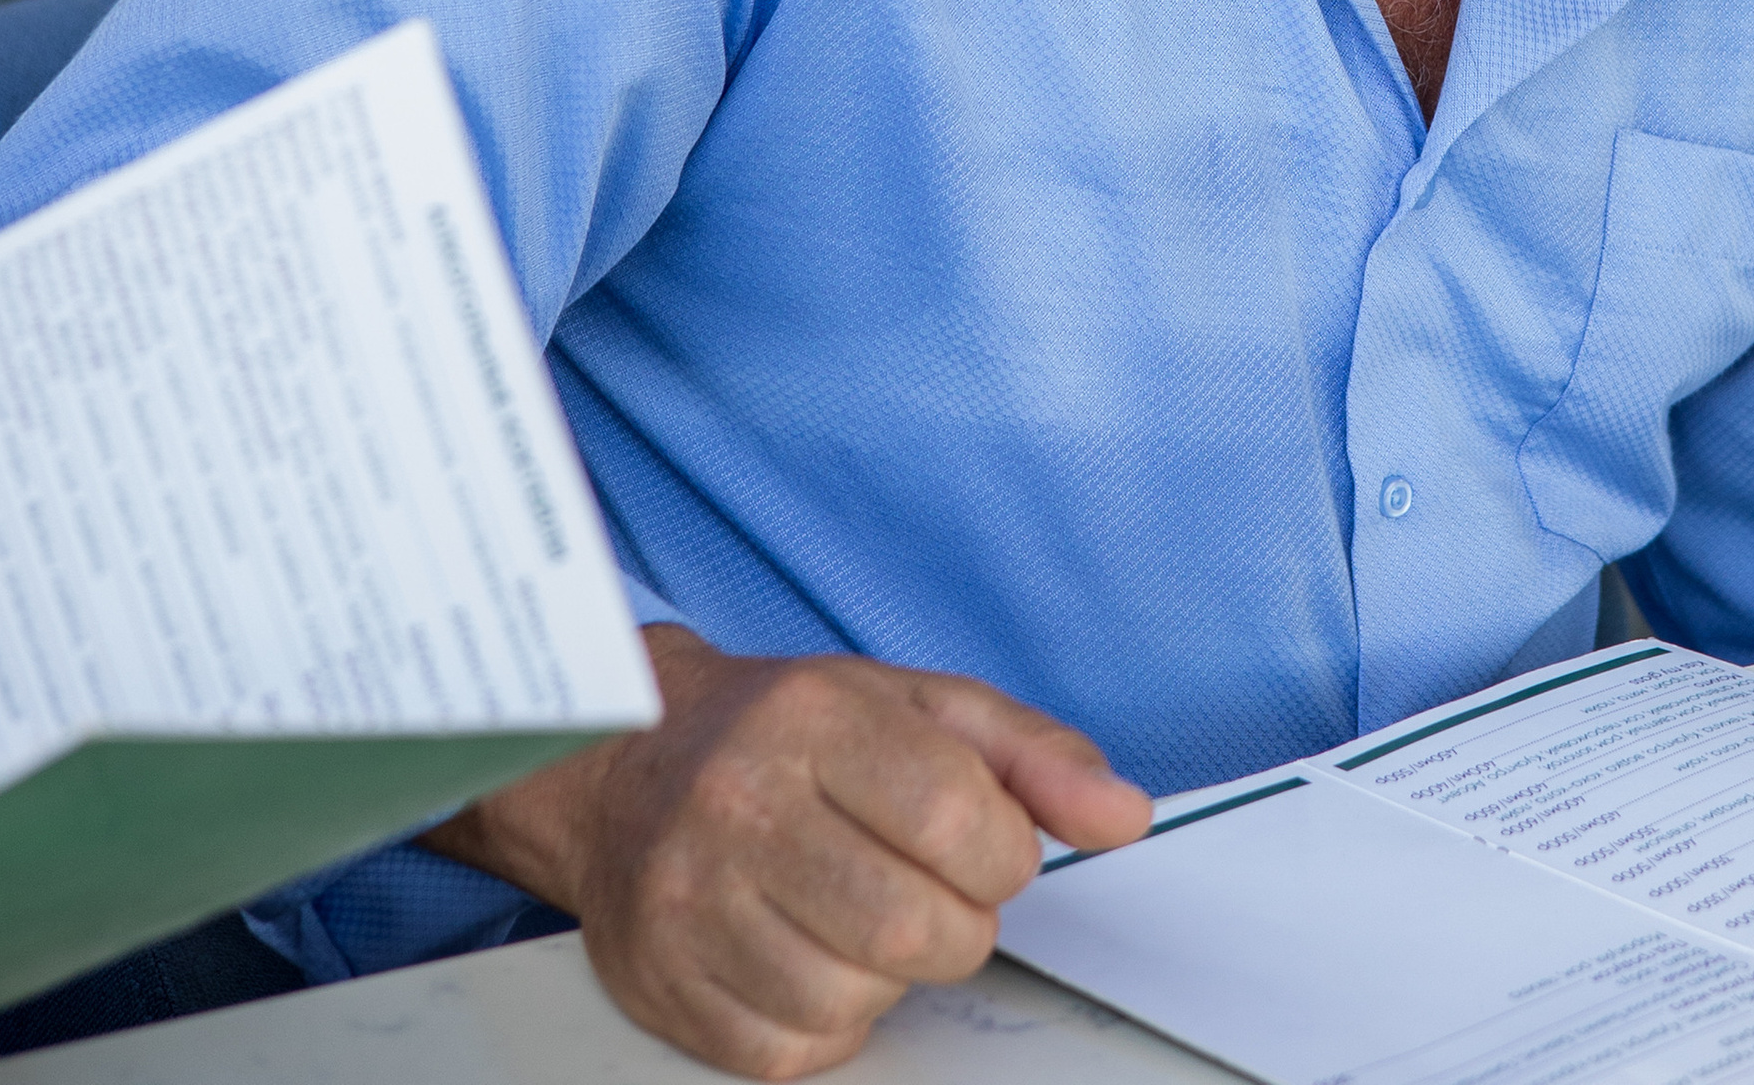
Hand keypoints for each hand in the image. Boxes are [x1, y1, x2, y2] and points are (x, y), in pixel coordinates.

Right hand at [425, 627, 1149, 1077]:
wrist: (628, 759)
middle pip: (911, 928)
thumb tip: (1126, 817)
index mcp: (813, 718)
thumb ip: (1031, 757)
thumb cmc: (789, 732)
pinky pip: (790, 1053)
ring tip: (864, 917)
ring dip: (888, 977)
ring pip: (852, 999)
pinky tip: (813, 956)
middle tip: (932, 891)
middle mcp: (740, 804)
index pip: (960, 820)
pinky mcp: (664, 982)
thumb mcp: (918, 704)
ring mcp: (690, 900)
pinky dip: (827, 1022)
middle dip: (956, 926)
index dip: (1003, 856)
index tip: (987, 849)